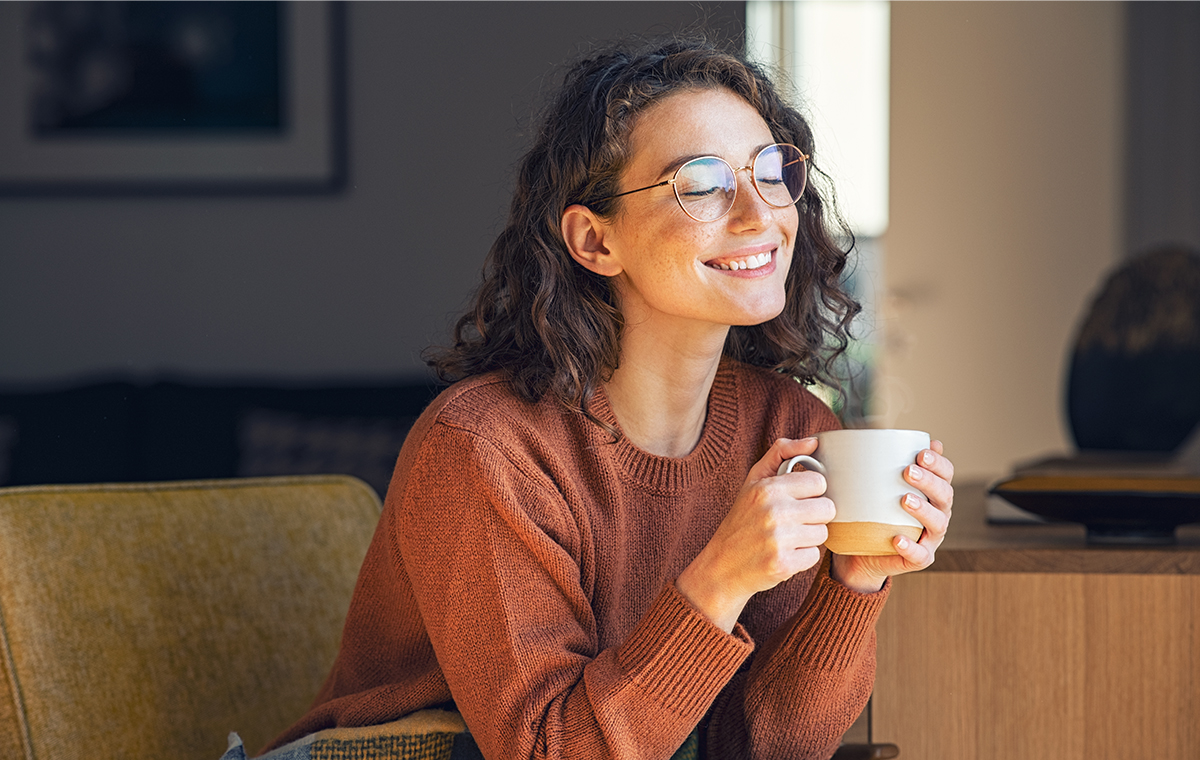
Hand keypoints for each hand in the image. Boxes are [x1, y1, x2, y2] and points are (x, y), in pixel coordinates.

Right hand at [677, 437, 834, 631]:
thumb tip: (814, 441)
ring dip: (808, 538)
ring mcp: (779, 539)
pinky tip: (783, 554)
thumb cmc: (742, 520)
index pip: (819, 482)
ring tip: (786, 538)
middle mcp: (774, 511)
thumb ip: (781, 453)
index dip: (810, 492)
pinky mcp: (784, 564)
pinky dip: (802, 558)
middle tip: (793, 521)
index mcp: (768, 488)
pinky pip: (814, 556)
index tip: (796, 500)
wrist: (721, 566)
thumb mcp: (753, 481)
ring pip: (823, 533)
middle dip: (814, 516)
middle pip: (827, 508)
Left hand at [830, 440, 954, 593]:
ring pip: (938, 523)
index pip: (945, 474)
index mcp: (931, 493)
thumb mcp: (872, 486)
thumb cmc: (870, 512)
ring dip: (924, 510)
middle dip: (929, 481)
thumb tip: (870, 431)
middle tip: (908, 471)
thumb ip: (876, 464)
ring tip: (904, 499)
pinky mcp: (919, 558)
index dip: (939, 463)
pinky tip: (897, 538)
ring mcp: (930, 538)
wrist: (861, 552)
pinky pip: (919, 555)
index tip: (921, 452)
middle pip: (944, 495)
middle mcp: (937, 514)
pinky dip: (911, 547)